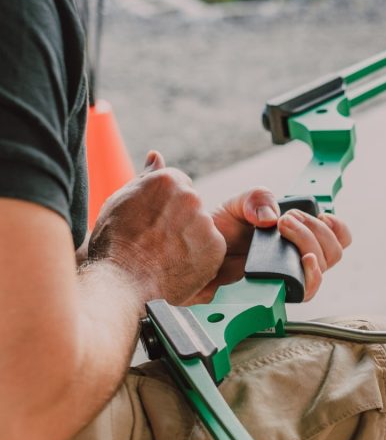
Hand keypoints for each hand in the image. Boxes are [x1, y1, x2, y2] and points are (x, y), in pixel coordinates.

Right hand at [88, 151, 225, 303]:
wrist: (122, 283)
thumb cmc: (114, 243)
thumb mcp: (120, 201)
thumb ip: (145, 177)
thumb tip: (157, 156)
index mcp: (167, 181)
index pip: (178, 184)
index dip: (165, 204)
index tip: (153, 220)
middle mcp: (191, 197)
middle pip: (192, 205)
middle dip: (180, 219)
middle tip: (158, 240)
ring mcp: (205, 222)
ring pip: (201, 227)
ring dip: (190, 238)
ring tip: (166, 255)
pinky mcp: (217, 246)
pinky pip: (211, 248)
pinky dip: (199, 257)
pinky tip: (178, 265)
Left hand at [190, 188, 352, 303]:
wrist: (188, 256)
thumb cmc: (213, 234)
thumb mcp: (236, 204)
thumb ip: (258, 199)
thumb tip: (274, 219)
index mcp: (295, 237)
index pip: (337, 238)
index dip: (337, 228)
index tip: (323, 215)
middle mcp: (295, 259)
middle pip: (334, 253)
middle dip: (316, 231)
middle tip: (287, 219)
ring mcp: (287, 277)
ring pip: (322, 270)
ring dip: (310, 244)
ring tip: (283, 228)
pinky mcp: (276, 293)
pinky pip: (305, 291)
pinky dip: (311, 274)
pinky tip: (302, 259)